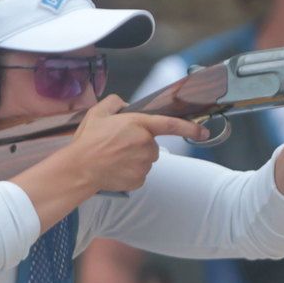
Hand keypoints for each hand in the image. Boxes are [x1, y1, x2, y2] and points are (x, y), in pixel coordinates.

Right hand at [64, 95, 207, 193]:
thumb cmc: (88, 141)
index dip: (190, 128)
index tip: (203, 132)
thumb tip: (125, 105)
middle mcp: (146, 145)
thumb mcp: (98, 112)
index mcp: (139, 125)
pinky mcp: (140, 179)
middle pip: (152, 144)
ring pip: (147, 159)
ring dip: (135, 158)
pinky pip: (140, 173)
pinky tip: (116, 168)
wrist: (80, 168)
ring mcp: (144, 164)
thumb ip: (115, 102)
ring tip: (114, 157)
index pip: (171, 125)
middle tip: (118, 145)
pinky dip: (131, 171)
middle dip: (141, 144)